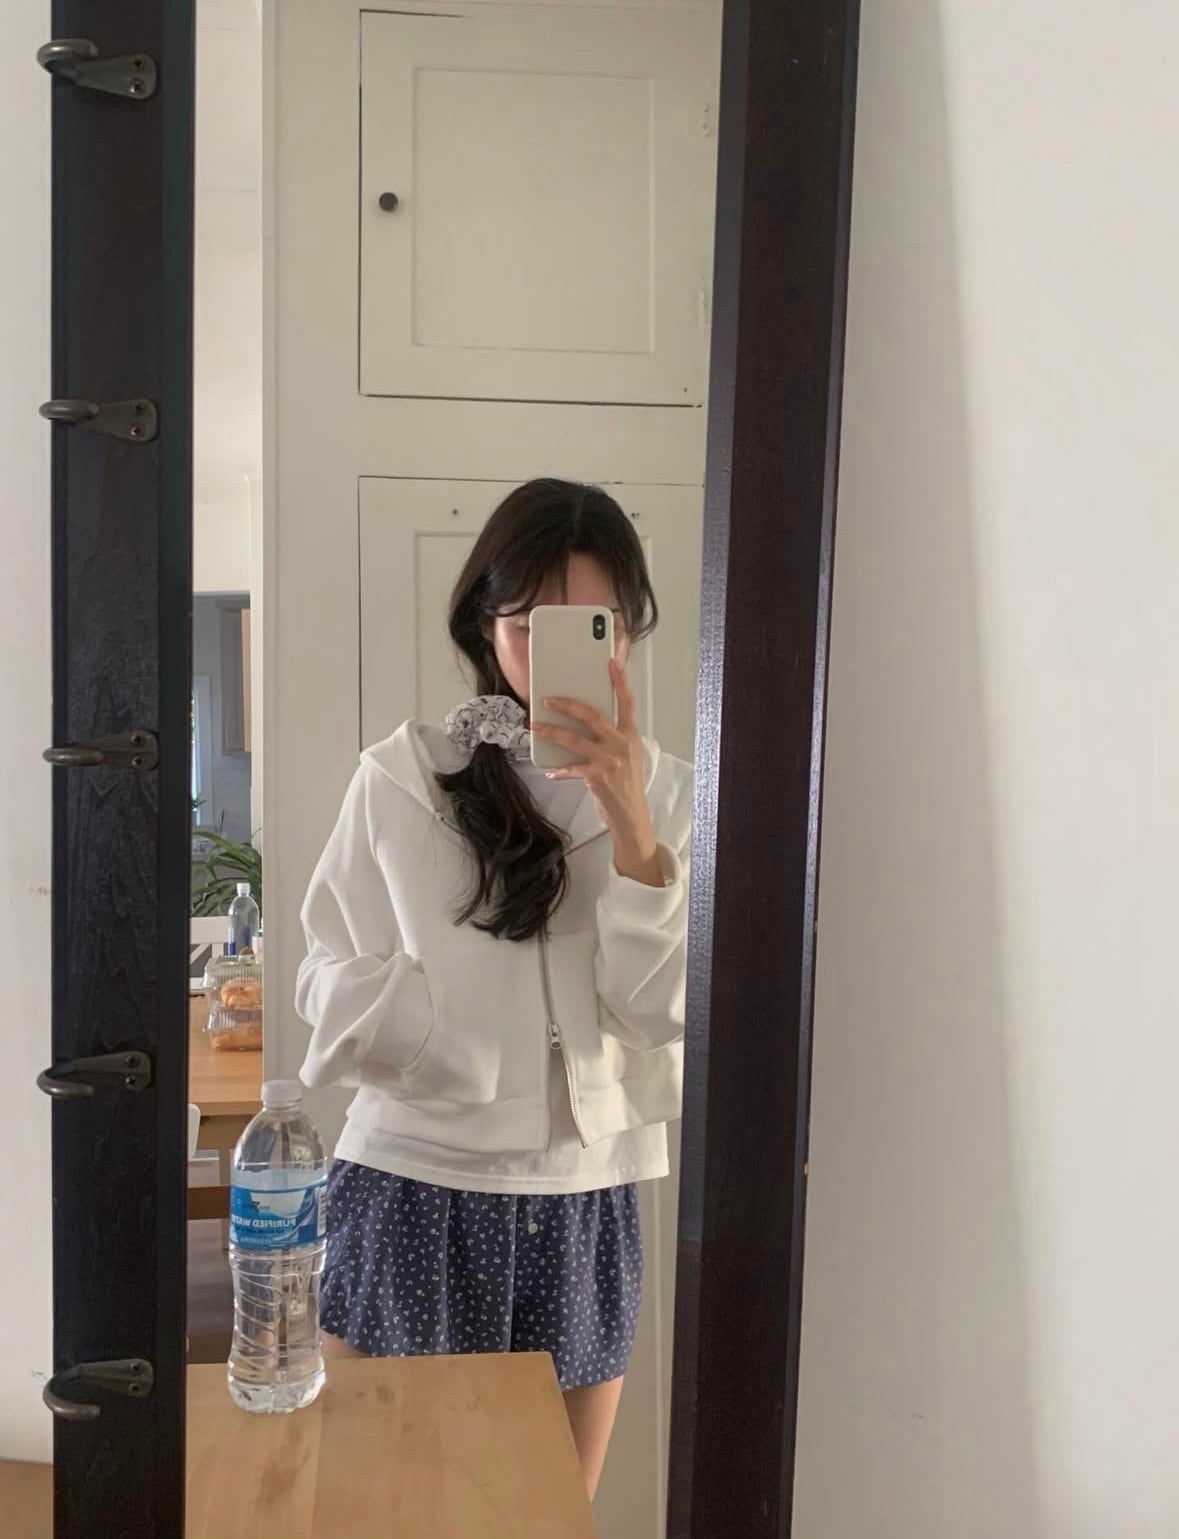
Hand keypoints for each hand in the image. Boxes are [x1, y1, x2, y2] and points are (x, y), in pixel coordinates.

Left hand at [531, 659, 663, 886]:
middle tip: (548, 699)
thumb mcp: (628, 756)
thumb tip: (585, 722)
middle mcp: (621, 744)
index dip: (619, 681)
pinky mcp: (598, 777)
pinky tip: (550, 770)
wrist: (631, 816)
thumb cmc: (627, 784)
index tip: (611, 663)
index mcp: (630, 735)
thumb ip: (613, 737)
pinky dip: (559, 769)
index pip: (627, 702)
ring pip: (574, 739)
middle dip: (567, 705)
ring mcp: (610, 760)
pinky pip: (572, 767)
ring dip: (551, 732)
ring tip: (535, 727)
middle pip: (592, 715)